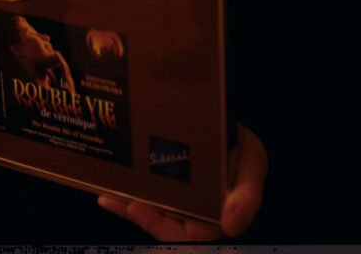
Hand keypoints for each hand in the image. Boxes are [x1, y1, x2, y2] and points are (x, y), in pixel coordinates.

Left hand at [97, 122, 266, 240]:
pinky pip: (147, 199)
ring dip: (130, 209)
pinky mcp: (166, 189)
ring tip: (110, 198)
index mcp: (216, 217)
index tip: (141, 210)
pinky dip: (127, 198)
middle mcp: (196, 215)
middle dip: (144, 219)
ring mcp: (179, 202)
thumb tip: (232, 227)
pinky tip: (108, 193)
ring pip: (153, 214)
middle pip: (166, 227)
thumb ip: (247, 197)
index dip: (164, 228)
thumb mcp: (253, 165)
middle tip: (126, 203)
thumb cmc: (244, 150)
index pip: (190, 234)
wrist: (229, 126)